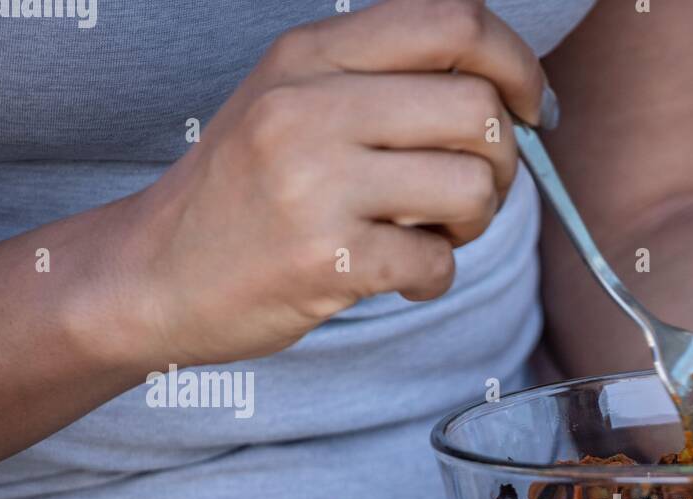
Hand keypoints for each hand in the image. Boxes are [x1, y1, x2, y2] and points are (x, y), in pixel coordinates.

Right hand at [108, 0, 544, 367]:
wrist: (156, 273)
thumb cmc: (246, 192)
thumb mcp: (294, 101)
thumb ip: (383, 79)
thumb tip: (506, 89)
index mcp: (310, 53)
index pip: (455, 21)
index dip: (520, 66)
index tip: (535, 110)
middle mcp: (311, 106)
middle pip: (481, 111)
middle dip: (505, 163)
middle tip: (472, 193)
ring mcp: (316, 183)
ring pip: (474, 188)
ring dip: (473, 225)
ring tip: (429, 234)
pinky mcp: (326, 260)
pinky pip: (437, 263)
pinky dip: (432, 278)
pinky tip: (395, 275)